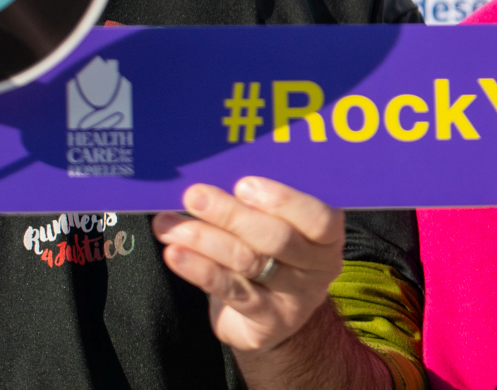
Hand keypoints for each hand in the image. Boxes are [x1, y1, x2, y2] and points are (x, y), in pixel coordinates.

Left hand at [153, 177, 344, 353]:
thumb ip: (260, 206)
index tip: (242, 185)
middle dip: (231, 214)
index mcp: (327, 237)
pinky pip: (229, 289)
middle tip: (194, 196)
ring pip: (247, 262)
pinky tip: (175, 254)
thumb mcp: (279, 228)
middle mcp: (318, 268)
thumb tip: (214, 175)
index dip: (283, 201)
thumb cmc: (273, 255)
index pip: (318, 219)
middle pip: (276, 239)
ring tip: (169, 225)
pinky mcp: (266, 320)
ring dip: (204, 239)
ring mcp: (294, 298)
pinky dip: (199, 269)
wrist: (274, 316)